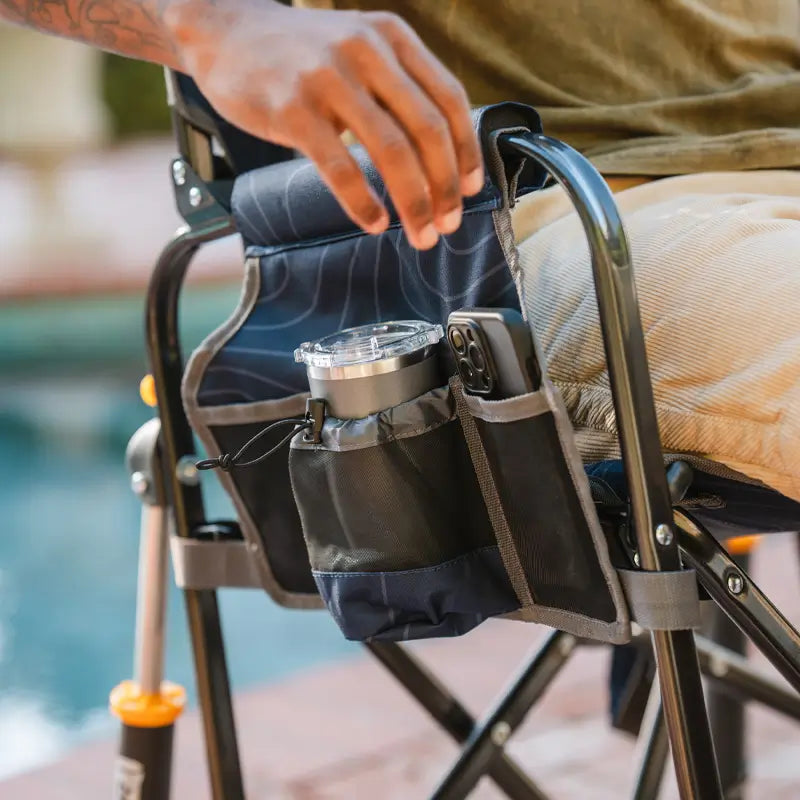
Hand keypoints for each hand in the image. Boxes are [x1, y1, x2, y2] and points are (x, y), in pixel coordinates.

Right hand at [165, 0, 483, 247]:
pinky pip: (339, 166)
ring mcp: (328, 78)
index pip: (449, 99)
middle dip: (445, 188)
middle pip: (427, 131)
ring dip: (414, 202)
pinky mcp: (293, 109)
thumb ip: (398, 87)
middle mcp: (367, 51)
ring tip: (420, 233)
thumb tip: (439, 154)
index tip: (471, 190)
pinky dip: (362, 202)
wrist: (226, 31)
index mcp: (392, 37)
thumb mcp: (360, 49)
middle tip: (447, 224)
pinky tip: (374, 223)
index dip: (466, 152)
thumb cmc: (300, 54)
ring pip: (391, 151)